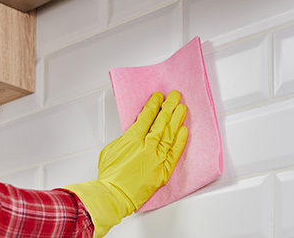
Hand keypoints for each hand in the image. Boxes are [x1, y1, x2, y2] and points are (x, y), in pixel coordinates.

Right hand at [65, 90, 187, 236]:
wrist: (113, 196)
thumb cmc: (109, 176)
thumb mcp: (111, 149)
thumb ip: (125, 139)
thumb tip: (135, 133)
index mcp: (132, 139)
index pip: (147, 116)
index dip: (154, 105)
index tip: (159, 97)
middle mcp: (147, 146)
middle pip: (161, 121)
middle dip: (169, 106)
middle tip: (175, 96)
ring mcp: (156, 158)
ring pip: (170, 134)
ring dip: (177, 119)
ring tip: (182, 108)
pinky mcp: (163, 171)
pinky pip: (175, 153)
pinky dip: (180, 141)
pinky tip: (184, 130)